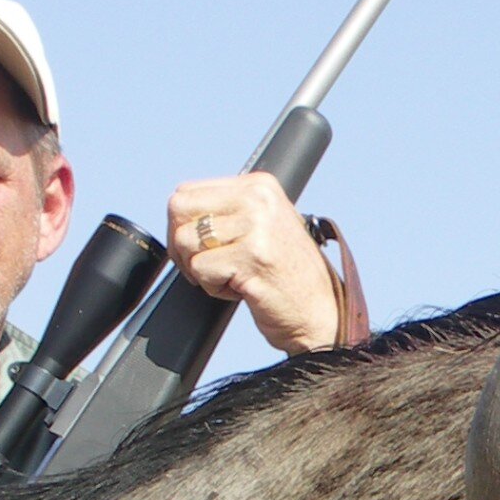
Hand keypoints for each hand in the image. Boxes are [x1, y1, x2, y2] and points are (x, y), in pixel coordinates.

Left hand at [166, 173, 340, 354]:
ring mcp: (256, 227)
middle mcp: (258, 199)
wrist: (321, 313)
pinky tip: (241, 289)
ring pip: (185, 241)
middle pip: (179, 209)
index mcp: (259, 186)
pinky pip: (201, 269)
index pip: (187, 192)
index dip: (181, 224)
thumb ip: (229, 211)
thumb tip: (178, 210)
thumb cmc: (288, 276)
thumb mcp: (262, 226)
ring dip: (200, 269)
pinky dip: (213, 288)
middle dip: (182, 245)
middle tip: (204, 266)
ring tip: (231, 277)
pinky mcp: (252, 257)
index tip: (199, 248)